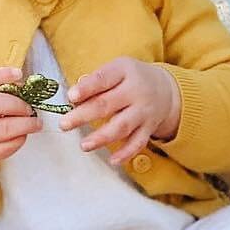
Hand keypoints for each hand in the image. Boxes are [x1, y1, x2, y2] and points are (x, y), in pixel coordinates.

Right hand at [0, 65, 42, 182]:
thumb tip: (20, 85)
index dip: (1, 74)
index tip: (18, 73)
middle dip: (18, 104)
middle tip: (29, 107)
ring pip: (5, 129)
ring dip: (26, 124)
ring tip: (35, 122)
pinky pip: (7, 147)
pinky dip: (20, 139)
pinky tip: (22, 134)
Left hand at [63, 57, 180, 163]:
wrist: (165, 88)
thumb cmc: (130, 78)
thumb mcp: (116, 69)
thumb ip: (95, 81)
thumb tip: (73, 98)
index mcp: (123, 71)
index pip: (103, 79)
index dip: (86, 88)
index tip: (71, 97)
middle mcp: (136, 91)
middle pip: (107, 105)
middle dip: (84, 116)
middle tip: (64, 124)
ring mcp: (143, 111)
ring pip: (122, 126)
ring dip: (102, 137)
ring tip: (84, 145)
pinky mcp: (149, 128)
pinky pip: (138, 142)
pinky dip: (126, 153)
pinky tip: (113, 160)